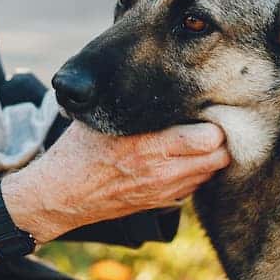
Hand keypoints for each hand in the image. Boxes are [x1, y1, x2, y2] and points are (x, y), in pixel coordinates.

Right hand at [1, 120, 228, 242]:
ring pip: (211, 173)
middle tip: (207, 123)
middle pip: (218, 156)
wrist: (61, 194)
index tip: (205, 108)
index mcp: (150, 146)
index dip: (214, 121)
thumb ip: (134, 103)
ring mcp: (164, 191)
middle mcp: (163, 172)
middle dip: (218, 139)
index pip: (210, 137)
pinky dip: (196, 173)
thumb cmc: (79, 149)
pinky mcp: (161, 204)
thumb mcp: (103, 118)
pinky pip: (195, 187)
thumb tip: (158, 75)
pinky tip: (182, 160)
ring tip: (197, 140)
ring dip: (209, 157)